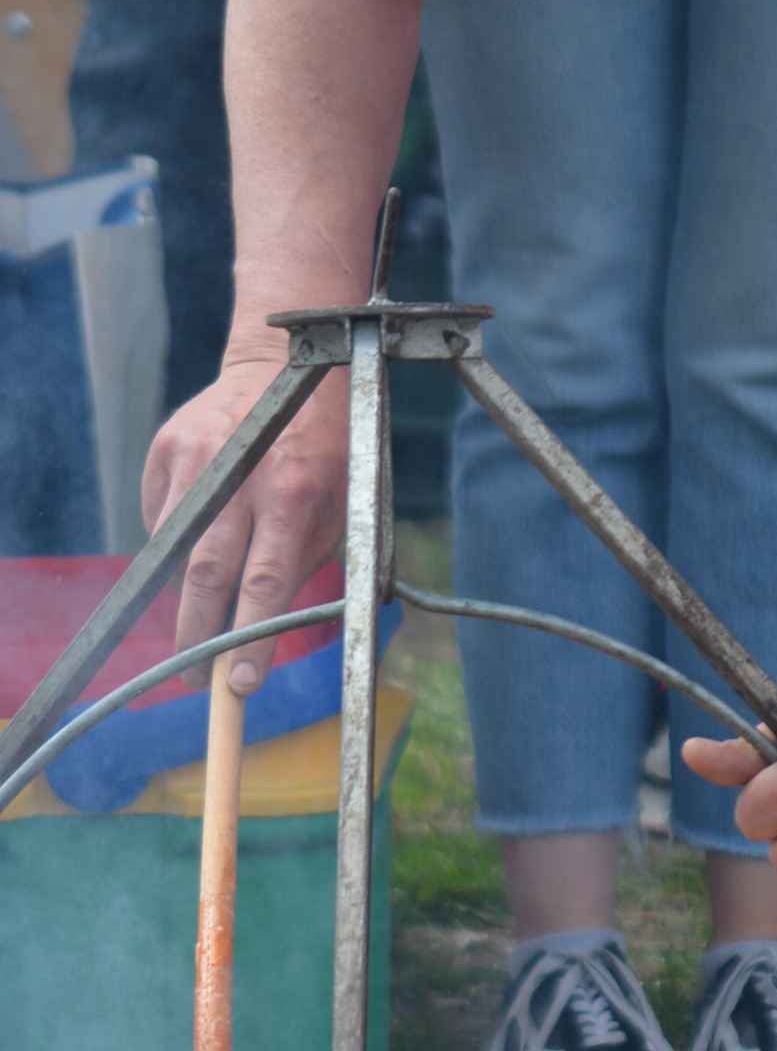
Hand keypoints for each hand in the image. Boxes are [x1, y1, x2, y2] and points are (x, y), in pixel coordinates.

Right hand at [141, 347, 349, 692]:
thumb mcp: (341, 503)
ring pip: (174, 551)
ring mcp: (195, 459)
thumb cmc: (326, 450)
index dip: (250, 638)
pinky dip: (178, 543)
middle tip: (196, 678)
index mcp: (294, 494)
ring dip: (186, 592)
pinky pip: (162, 520)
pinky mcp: (165, 448)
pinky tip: (205, 529)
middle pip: (204, 574)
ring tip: (205, 606)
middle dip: (198, 636)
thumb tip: (272, 631)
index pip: (265, 582)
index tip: (241, 684)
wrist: (282, 365)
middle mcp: (240, 476)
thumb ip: (308, 562)